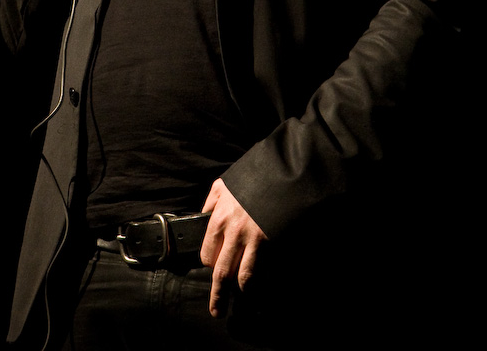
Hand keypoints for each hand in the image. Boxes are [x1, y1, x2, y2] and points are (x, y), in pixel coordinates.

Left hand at [200, 178, 267, 318]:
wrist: (280, 174)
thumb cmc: (251, 178)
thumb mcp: (224, 184)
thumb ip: (212, 201)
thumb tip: (206, 216)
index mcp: (218, 218)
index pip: (207, 254)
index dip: (210, 264)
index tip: (214, 268)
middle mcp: (232, 232)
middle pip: (221, 271)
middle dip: (218, 295)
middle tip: (216, 311)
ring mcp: (252, 239)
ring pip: (242, 276)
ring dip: (239, 294)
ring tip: (239, 308)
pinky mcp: (270, 242)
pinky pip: (261, 270)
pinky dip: (259, 284)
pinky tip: (259, 293)